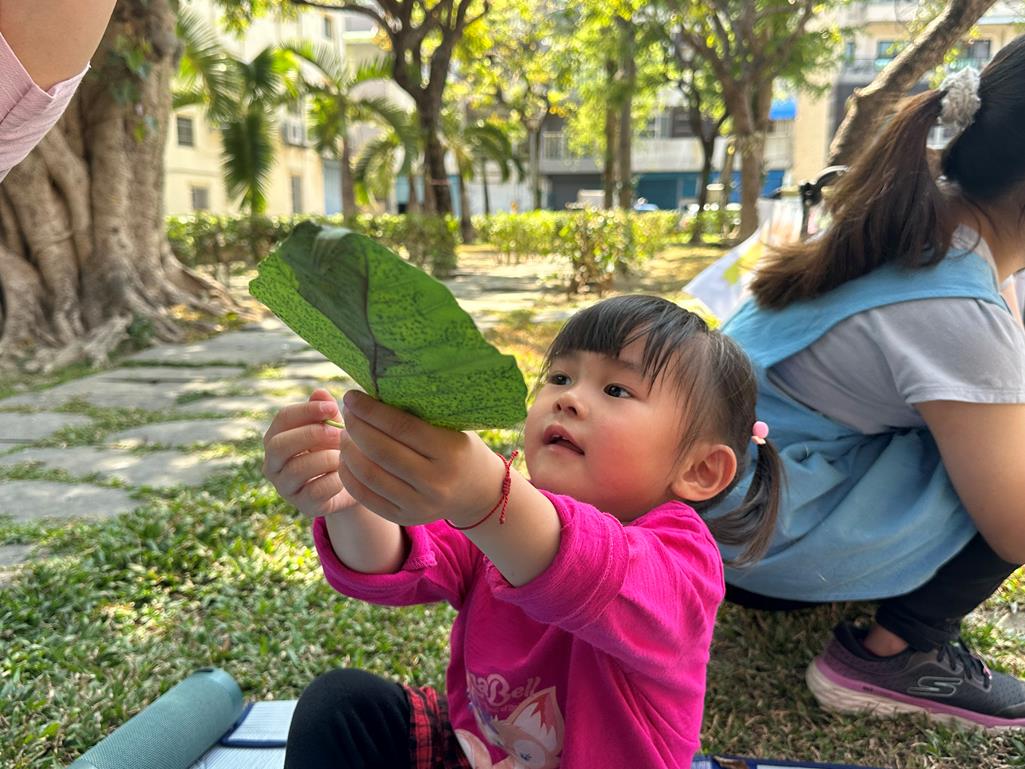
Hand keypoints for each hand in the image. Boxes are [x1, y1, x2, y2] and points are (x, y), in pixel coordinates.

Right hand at [262, 388, 358, 517]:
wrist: (352, 486)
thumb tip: (320, 393)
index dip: (307, 411)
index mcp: (277, 437)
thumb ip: (324, 411)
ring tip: (346, 455)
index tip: (333, 407)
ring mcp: (285, 487)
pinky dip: (336, 480)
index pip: (283, 418)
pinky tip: (348, 475)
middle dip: (311, 435)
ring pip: (297, 469)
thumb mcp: (332, 427)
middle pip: (279, 445)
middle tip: (339, 433)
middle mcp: (273, 463)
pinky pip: (316, 490)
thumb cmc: (337, 449)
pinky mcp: (303, 506)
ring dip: (327, 458)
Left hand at [338, 391, 507, 527]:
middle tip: (347, 413)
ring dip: (349, 451)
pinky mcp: (405, 518)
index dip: (371, 411)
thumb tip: (372, 393)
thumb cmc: (459, 447)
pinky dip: (349, 475)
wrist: (477, 491)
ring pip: (369, 475)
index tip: (352, 397)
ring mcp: (419, 504)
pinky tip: (346, 458)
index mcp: (449, 452)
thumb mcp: (450, 427)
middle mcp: (435, 482)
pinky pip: (365, 496)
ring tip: (345, 435)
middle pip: (380, 451)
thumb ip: (417, 415)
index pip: (401, 427)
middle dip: (355, 428)